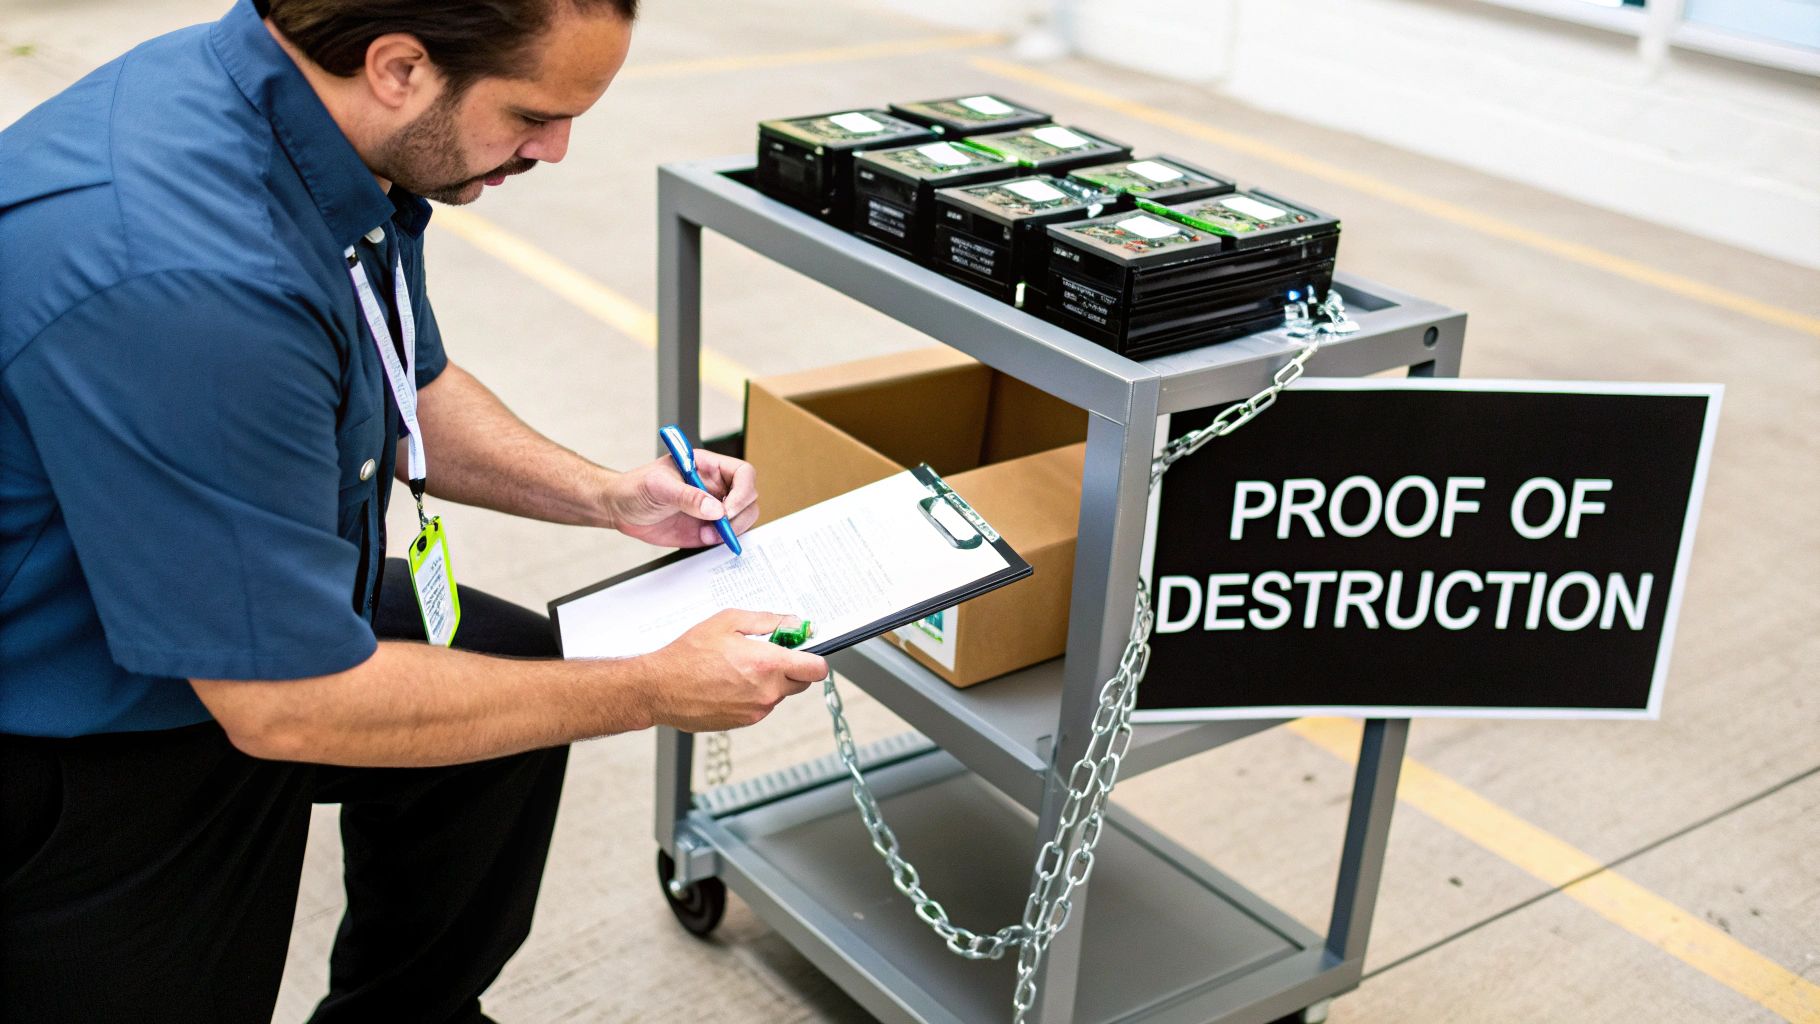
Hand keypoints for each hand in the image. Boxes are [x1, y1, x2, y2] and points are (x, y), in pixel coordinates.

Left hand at [607, 450, 758, 547]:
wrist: (620, 509)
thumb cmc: (635, 487)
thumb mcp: (659, 487)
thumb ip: (687, 496)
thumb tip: (715, 509)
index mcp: (707, 467)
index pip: (742, 473)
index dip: (743, 490)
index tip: (727, 508)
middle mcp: (715, 486)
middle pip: (749, 497)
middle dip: (740, 514)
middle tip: (720, 524)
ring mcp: (713, 508)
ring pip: (744, 518)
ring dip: (733, 530)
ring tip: (708, 534)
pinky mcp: (707, 528)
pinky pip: (728, 535)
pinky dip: (724, 541)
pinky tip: (705, 539)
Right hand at [642, 610, 828, 730]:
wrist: (660, 688)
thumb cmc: (688, 655)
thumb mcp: (728, 622)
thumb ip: (767, 621)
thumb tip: (792, 623)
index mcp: (768, 664)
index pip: (816, 668)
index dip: (814, 658)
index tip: (804, 650)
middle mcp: (767, 692)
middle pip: (801, 682)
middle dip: (791, 668)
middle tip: (767, 654)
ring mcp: (756, 710)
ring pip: (779, 694)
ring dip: (769, 682)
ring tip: (738, 668)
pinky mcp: (744, 722)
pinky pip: (760, 706)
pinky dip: (753, 695)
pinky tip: (729, 682)